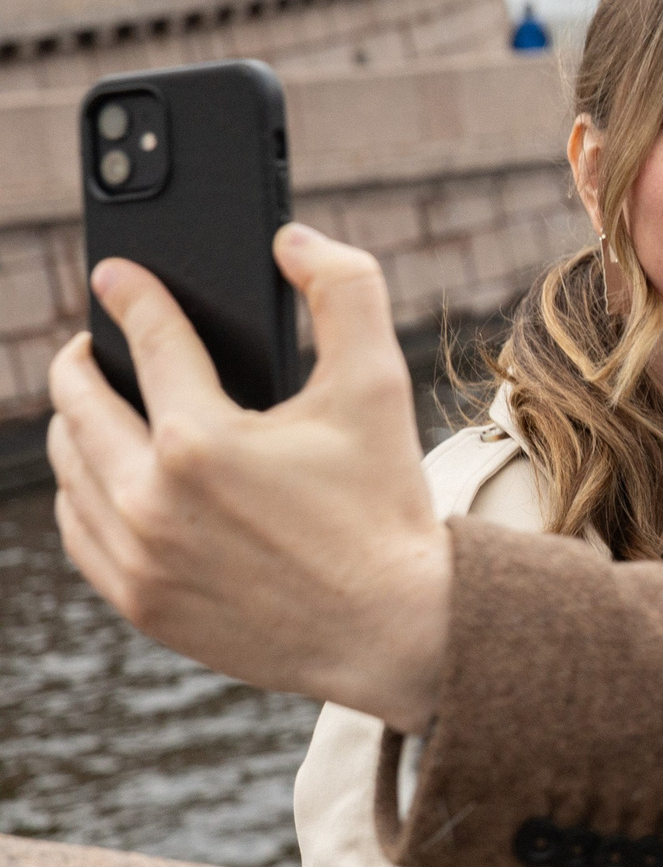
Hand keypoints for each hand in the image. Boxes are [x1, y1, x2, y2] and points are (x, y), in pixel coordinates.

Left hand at [48, 223, 451, 732]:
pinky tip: (109, 472)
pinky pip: (76, 526)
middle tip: (96, 341)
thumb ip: (345, 290)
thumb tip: (291, 239)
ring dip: (76, 423)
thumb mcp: (378, 386)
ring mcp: (135, 555)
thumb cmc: (385, 505)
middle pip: (77, 402)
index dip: (131, 295)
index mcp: (202, 440)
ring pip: (66, 465)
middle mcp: (150, 498)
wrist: (391, 627)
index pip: (147, 341)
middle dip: (82, 358)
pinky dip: (82, 488)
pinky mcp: (135, 599)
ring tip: (101, 403)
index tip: (116, 275)